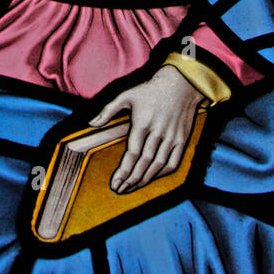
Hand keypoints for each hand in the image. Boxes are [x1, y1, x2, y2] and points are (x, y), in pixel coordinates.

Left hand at [89, 67, 204, 194]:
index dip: (123, 171)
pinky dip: (162, 173)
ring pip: (157, 165)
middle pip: (143, 163)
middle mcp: (157, 132)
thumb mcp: (126, 95)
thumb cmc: (150, 90)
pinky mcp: (182, 139)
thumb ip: (108, 110)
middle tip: (120, 190)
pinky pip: (173, 161)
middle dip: (131, 179)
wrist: (181, 83)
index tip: (115, 183)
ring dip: (145, 179)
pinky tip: (152, 178)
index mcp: (142, 123)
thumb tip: (91, 124)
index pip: (132, 153)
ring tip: (132, 187)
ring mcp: (171, 136)